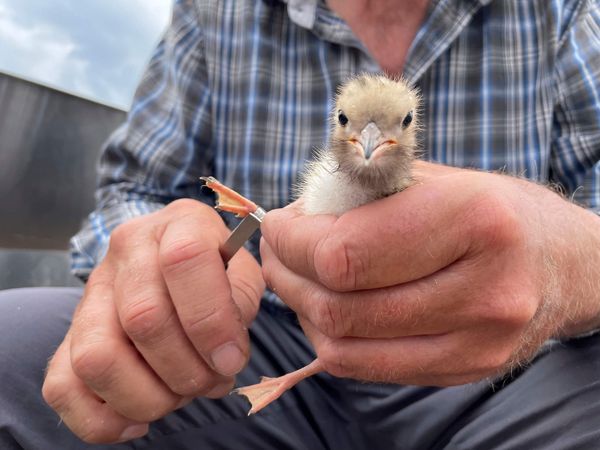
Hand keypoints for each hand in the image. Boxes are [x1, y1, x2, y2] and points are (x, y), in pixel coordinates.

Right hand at [42, 199, 264, 442]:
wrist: (176, 260)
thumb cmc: (217, 271)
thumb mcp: (243, 272)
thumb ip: (241, 303)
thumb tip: (223, 355)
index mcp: (179, 223)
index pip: (185, 260)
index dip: (211, 320)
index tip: (231, 360)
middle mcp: (127, 250)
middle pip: (143, 318)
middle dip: (187, 369)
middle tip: (212, 382)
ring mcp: (92, 291)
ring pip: (96, 357)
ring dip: (146, 397)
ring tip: (178, 396)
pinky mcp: (69, 333)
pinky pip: (62, 387)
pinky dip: (101, 420)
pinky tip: (139, 419)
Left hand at [261, 162, 599, 385]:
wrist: (562, 262)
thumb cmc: (491, 208)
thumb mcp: (433, 177)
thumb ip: (362, 193)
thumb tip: (294, 218)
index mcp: (475, 219)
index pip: (346, 253)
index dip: (292, 243)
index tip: (276, 227)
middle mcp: (485, 289)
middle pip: (341, 305)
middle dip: (287, 276)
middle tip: (276, 253)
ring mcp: (479, 341)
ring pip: (346, 346)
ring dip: (303, 311)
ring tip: (295, 279)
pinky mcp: (467, 370)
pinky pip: (368, 368)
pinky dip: (332, 339)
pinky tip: (328, 309)